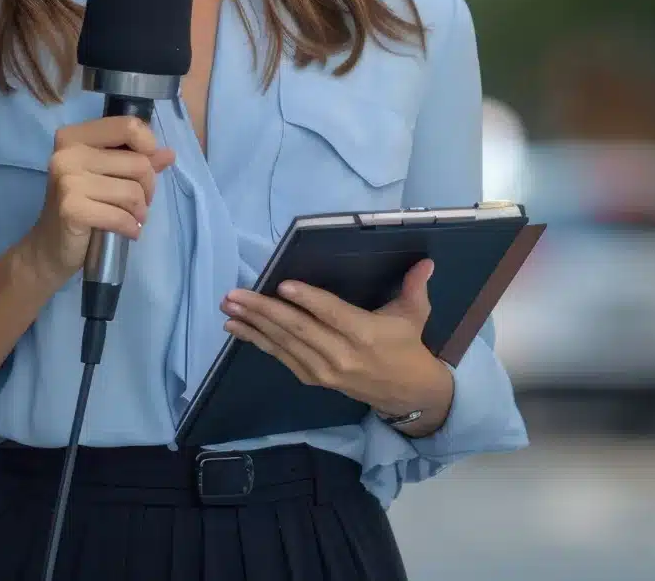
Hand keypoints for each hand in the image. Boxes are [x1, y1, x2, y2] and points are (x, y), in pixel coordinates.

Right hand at [13, 116, 175, 284]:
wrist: (50, 246)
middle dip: (147, 188)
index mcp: (74, 136)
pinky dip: (130, 227)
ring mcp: (68, 180)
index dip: (148, 146)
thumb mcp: (107, 177)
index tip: (145, 167)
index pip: (128, 126)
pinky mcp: (72, 208)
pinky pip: (121, 216)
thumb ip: (136, 161)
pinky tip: (126, 231)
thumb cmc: (81, 206)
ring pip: (133, 192)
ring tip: (131, 218)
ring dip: (140, 211)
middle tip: (137, 203)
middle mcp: (68, 153)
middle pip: (138, 163)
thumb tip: (169, 154)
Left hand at [221, 259, 454, 424]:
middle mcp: (341, 355)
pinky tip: (237, 328)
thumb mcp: (415, 314)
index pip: (332, 315)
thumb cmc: (407, 346)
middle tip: (235, 295)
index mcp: (366, 335)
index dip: (309, 301)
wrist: (406, 393)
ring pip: (283, 344)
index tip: (283, 286)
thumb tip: (425, 260)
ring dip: (253, 325)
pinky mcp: (313, 379)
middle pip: (298, 330)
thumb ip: (414, 286)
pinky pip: (281, 358)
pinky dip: (257, 342)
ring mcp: (324, 370)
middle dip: (263, 311)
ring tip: (229, 308)